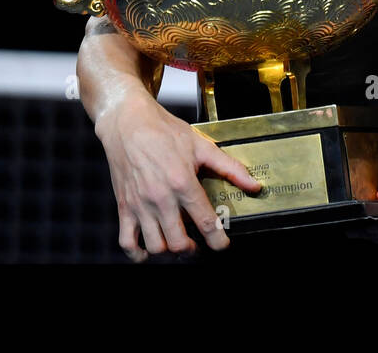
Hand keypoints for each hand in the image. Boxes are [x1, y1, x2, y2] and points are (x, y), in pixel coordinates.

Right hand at [93, 85, 261, 261]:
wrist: (128, 122)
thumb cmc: (163, 131)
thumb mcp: (201, 145)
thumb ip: (229, 168)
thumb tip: (253, 184)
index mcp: (183, 182)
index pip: (206, 222)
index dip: (218, 240)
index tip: (222, 245)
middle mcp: (161, 198)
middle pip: (179, 242)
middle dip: (193, 249)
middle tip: (198, 244)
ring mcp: (140, 204)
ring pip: (156, 246)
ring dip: (169, 251)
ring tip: (177, 242)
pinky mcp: (124, 206)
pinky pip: (126, 242)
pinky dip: (137, 254)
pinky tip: (148, 251)